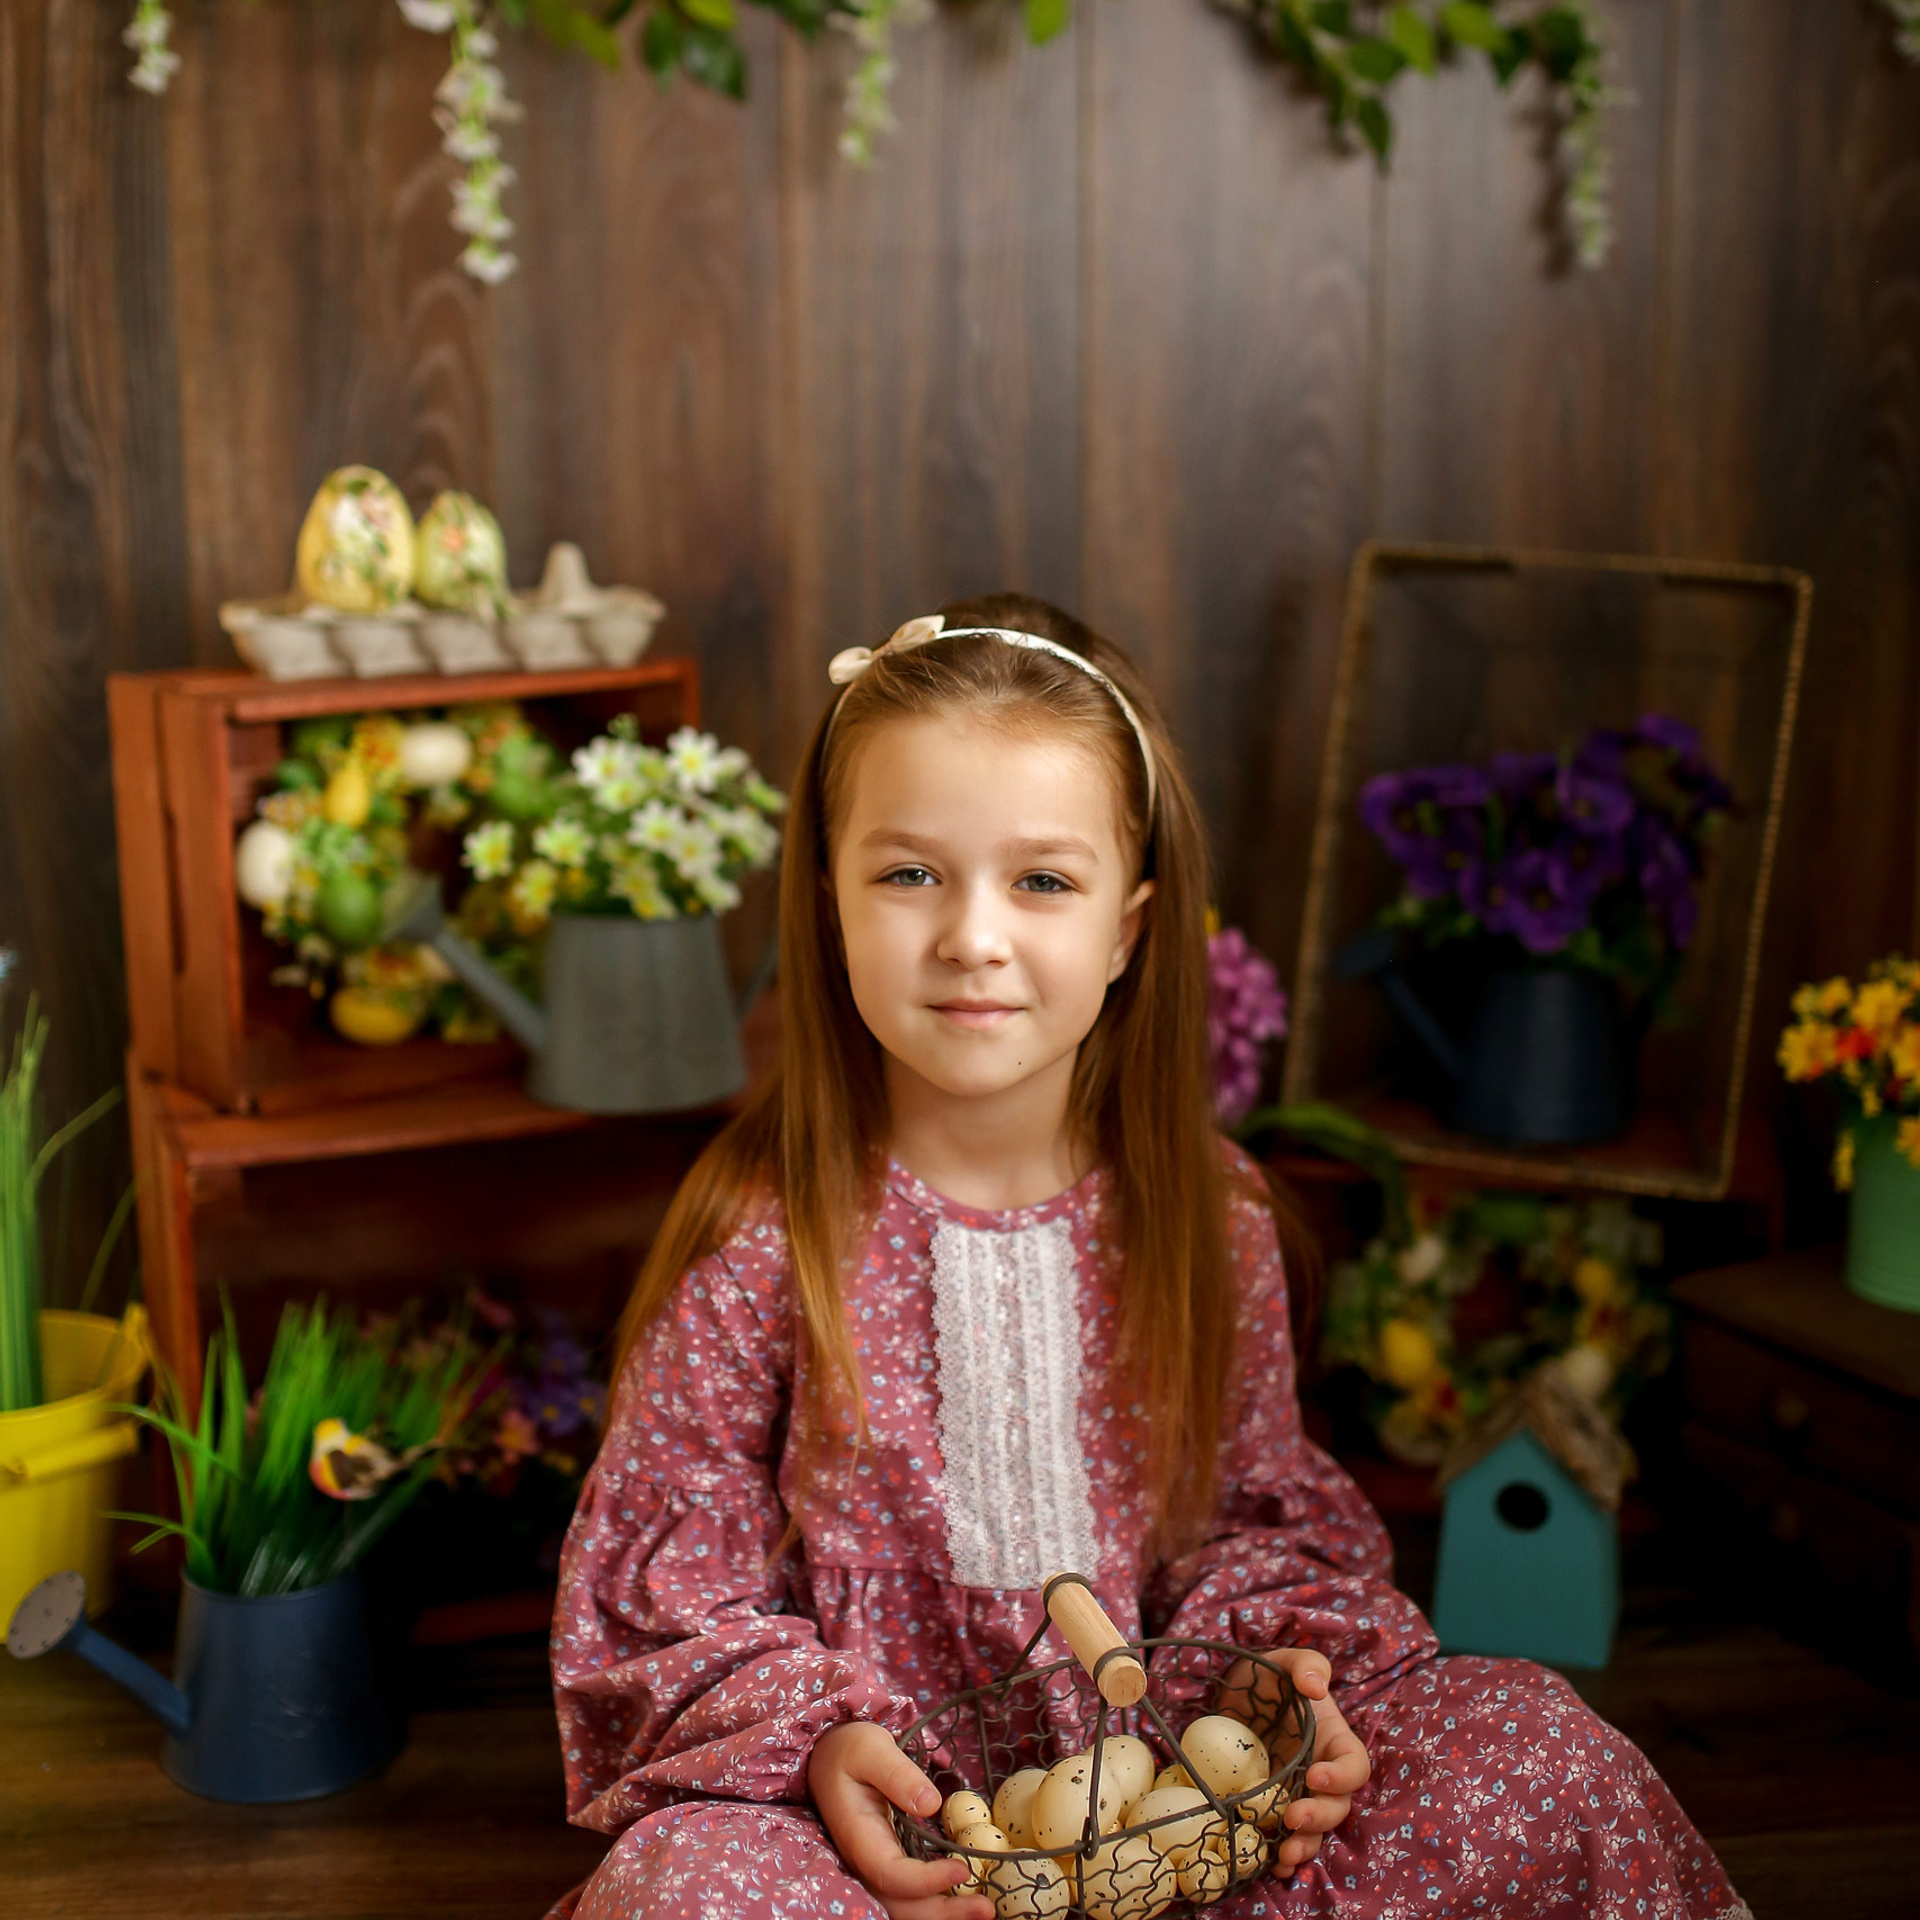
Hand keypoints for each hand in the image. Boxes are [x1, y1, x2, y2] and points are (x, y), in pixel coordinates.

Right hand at [807, 1720, 992, 1919]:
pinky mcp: (889, 1863)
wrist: (830, 1756)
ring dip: (943, 1914)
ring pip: (905, 1906)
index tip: (962, 1868)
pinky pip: (911, 1894)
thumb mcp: (871, 1749)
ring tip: (984, 1909)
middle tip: (986, 1909)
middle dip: (941, 1913)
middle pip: (899, 1904)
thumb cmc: (850, 1749)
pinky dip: (938, 1900)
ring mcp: (876, 1865)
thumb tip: (930, 1804)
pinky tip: (967, 1896)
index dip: (925, 1881)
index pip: (889, 1873)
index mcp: (857, 1835)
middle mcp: (864, 1860)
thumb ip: (898, 1774)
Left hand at [1216, 1648, 1370, 1878]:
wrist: (1233, 1697)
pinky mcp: (1272, 1809)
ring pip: (1315, 1831)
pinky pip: (1286, 1839)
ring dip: (1304, 1846)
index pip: (1356, 1766)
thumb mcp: (1284, 1662)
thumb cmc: (1267, 1678)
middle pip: (1338, 1807)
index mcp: (1334, 1741)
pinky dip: (1281, 1857)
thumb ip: (1306, 1665)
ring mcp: (1298, 1794)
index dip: (1342, 1776)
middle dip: (1320, 1817)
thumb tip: (1315, 1686)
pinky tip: (1269, 1865)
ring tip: (1284, 1855)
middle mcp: (1321, 1774)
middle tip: (1293, 1817)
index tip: (1315, 1774)